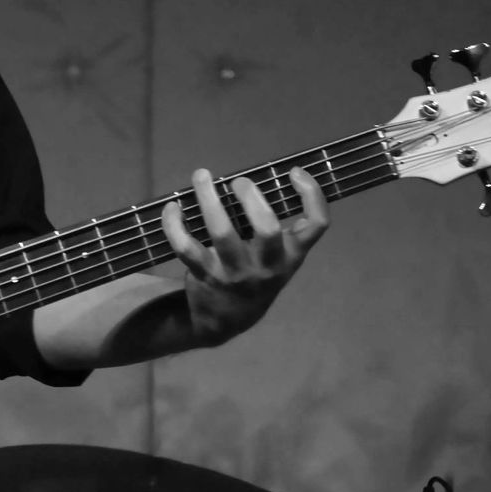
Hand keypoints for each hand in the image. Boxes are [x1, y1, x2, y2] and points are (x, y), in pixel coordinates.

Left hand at [161, 166, 327, 346]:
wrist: (228, 319)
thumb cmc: (257, 274)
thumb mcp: (279, 258)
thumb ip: (281, 228)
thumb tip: (269, 180)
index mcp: (291, 255)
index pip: (316, 225)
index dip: (311, 194)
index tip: (294, 172)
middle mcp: (267, 266)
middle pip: (267, 229)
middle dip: (252, 199)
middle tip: (238, 181)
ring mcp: (235, 273)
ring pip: (222, 233)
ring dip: (209, 200)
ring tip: (201, 175)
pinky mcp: (205, 275)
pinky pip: (186, 246)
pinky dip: (175, 224)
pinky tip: (174, 208)